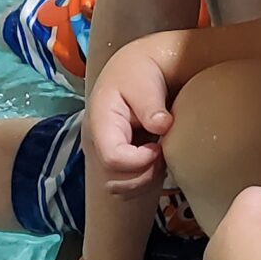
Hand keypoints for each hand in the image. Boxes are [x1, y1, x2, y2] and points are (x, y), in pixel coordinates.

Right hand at [83, 38, 175, 196]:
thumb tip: (163, 125)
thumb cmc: (138, 72)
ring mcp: (104, 155)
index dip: (140, 162)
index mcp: (101, 124)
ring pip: (120, 190)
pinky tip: (157, 160)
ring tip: (161, 157)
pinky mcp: (115, 161)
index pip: (113, 159)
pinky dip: (144, 181)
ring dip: (145, 181)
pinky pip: (126, 186)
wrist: (133, 70)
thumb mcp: (144, 81)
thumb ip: (151, 105)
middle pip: (114, 182)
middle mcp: (97, 144)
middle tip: (164, 154)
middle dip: (144, 176)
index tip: (159, 147)